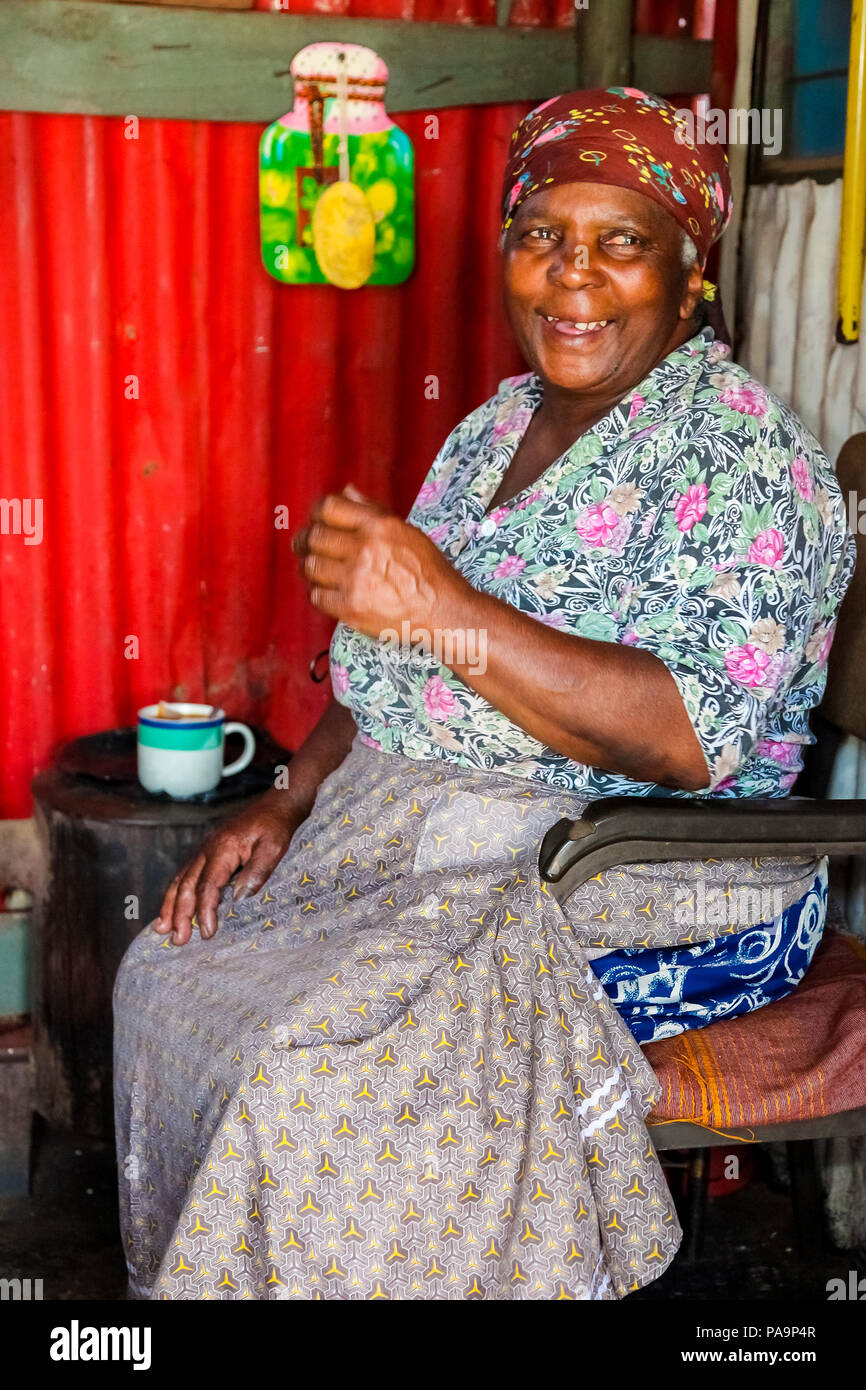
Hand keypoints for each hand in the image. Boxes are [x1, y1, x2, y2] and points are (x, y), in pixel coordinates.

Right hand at [153, 801, 298, 945]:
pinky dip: (176, 894)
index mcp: (223, 848)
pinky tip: (172, 909)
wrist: (275, 804)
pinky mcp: (207, 852)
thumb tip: (238, 899)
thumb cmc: (276, 826)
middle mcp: (207, 849)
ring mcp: (204, 850)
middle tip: (178, 940)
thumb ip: (257, 872)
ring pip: (181, 880)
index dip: (205, 911)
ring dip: (171, 906)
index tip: (207, 933)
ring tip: (163, 929)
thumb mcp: (274, 848)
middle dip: (180, 914)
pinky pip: (186, 875)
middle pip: (187, 885)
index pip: (208, 886)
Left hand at [293, 485, 467, 638]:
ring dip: (309, 568)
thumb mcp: (406, 532)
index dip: (315, 514)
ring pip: (311, 567)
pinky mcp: (350, 607)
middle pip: (314, 537)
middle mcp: (365, 548)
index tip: (314, 522)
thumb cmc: (428, 572)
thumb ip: (372, 511)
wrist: (443, 611)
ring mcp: (356, 579)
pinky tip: (328, 592)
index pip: (328, 507)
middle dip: (304, 542)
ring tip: (317, 571)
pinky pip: (316, 596)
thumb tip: (346, 491)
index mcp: (379, 526)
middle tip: (304, 548)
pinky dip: (318, 594)